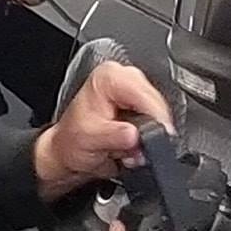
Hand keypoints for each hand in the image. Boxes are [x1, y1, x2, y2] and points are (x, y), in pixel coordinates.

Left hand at [32, 59, 173, 200]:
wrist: (69, 153)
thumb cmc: (72, 142)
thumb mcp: (90, 139)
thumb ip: (115, 136)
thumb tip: (135, 135)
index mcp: (108, 77)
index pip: (143, 92)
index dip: (155, 116)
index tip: (161, 135)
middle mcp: (123, 78)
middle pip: (155, 102)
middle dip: (152, 128)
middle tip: (138, 148)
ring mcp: (133, 92)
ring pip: (160, 114)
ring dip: (151, 134)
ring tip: (131, 148)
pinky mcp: (141, 106)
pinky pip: (158, 122)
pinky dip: (150, 137)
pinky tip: (134, 144)